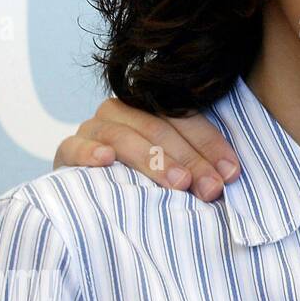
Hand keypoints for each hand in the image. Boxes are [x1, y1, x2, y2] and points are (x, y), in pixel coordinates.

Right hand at [53, 98, 239, 200]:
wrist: (91, 193)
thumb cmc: (145, 178)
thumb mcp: (173, 166)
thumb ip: (197, 164)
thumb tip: (231, 177)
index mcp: (153, 107)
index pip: (187, 120)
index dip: (211, 145)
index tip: (232, 173)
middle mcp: (123, 111)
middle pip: (160, 129)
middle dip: (190, 160)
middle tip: (210, 188)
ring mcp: (93, 128)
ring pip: (124, 136)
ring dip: (152, 159)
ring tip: (177, 182)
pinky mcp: (67, 149)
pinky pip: (75, 146)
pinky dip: (89, 152)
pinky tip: (105, 161)